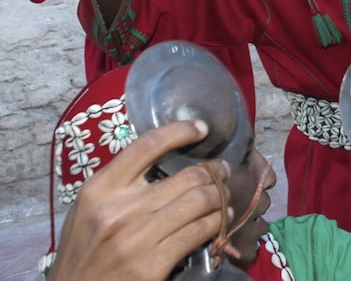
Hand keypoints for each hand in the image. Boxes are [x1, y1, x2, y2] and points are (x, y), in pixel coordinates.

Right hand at [48, 121, 228, 280]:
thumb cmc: (83, 252)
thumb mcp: (89, 211)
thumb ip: (119, 186)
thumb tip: (163, 161)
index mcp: (99, 190)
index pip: (147, 146)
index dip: (180, 131)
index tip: (201, 128)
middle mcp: (118, 210)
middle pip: (186, 177)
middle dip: (214, 172)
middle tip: (223, 172)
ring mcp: (137, 238)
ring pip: (199, 202)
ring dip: (221, 197)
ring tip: (225, 196)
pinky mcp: (153, 264)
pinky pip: (199, 232)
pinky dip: (217, 222)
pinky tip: (220, 221)